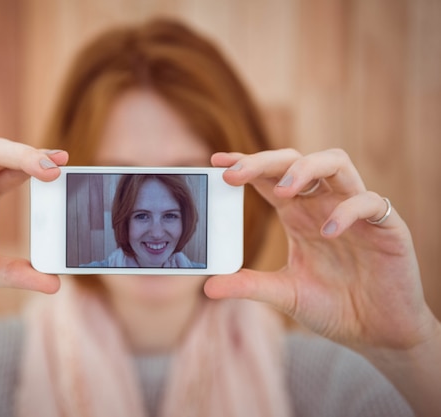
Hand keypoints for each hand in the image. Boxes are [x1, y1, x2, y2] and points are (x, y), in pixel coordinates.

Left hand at [205, 148, 437, 351]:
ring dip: (306, 168)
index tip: (217, 161)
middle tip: (235, 174)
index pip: (270, 176)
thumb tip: (208, 287)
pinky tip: (328, 232)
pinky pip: (369, 202)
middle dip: (264, 161)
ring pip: (335, 162)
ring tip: (284, 192)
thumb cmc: (333, 306)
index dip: (245, 163)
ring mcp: (354, 211)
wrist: (377, 332)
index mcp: (298, 214)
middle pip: (295, 159)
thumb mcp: (284, 294)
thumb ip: (249, 286)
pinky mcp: (386, 226)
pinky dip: (347, 211)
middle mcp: (323, 204)